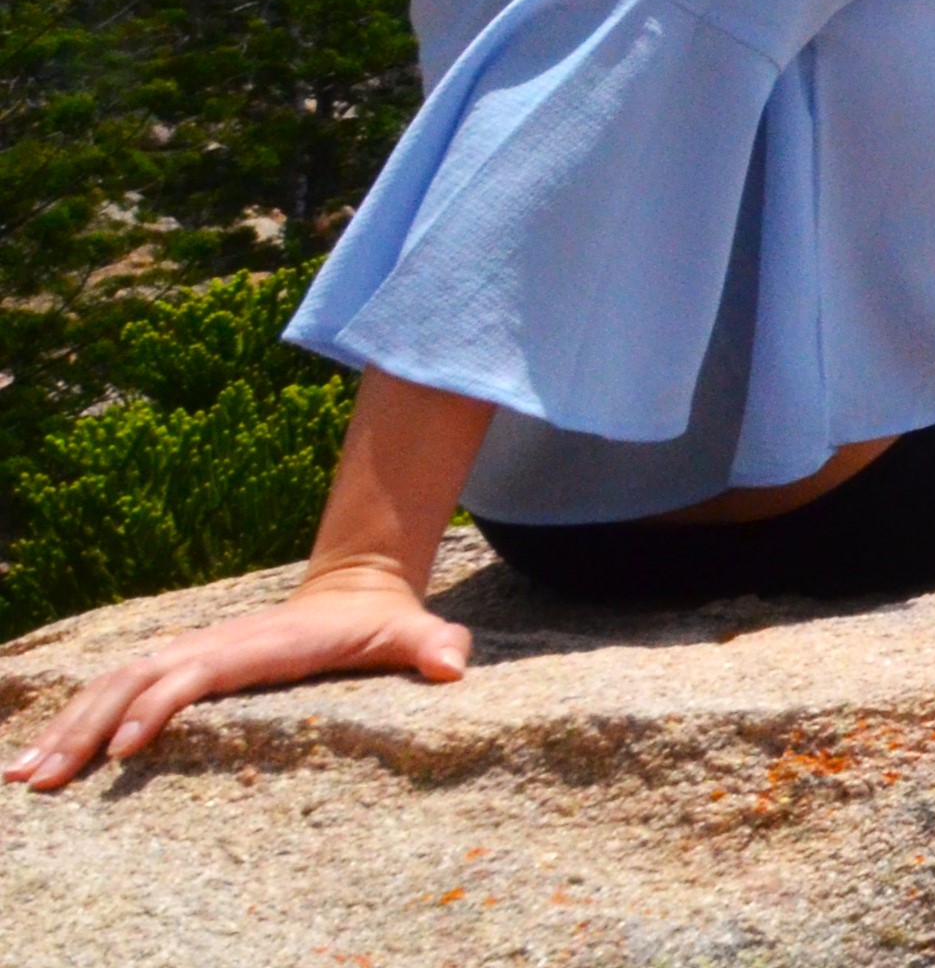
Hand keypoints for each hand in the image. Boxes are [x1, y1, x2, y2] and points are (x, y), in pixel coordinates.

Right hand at [6, 560, 469, 790]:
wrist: (354, 592)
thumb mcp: (415, 631)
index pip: (200, 672)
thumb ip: (435, 645)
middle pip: (137, 680)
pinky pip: (113, 690)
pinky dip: (72, 719)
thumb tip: (454, 665)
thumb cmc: (381, 625)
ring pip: (113, 685)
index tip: (129, 747)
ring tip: (25, 777)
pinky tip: (36, 758)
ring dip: (67, 727)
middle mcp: (214, 644)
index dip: (163, 704)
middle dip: (89, 728)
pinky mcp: (177, 664)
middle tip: (45, 780)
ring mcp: (190, 651)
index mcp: (262, 644)